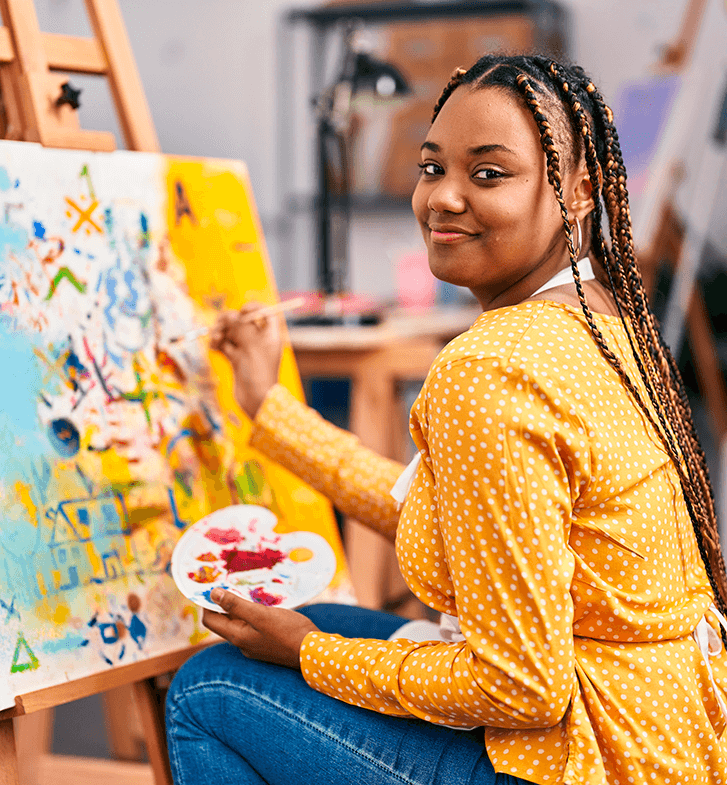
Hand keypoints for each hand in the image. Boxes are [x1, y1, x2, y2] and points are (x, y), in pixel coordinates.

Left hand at [202, 588, 318, 668]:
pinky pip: (251, 625)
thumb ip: (236, 605)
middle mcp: (242, 643)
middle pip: (224, 621)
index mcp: (238, 636)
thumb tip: (213, 594)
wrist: (312, 651)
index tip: (213, 585)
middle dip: (223, 603)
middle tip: (229, 582)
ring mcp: (254, 644)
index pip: (211, 620)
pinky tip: (261, 603)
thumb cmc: (288, 631)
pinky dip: (251, 612)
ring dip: (238, 607)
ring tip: (246, 589)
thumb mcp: (260, 615)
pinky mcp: (266, 642)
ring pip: (239, 622)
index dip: (208, 603)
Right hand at [209, 303, 282, 418]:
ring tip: (215, 338)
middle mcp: (259, 340)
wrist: (256, 400)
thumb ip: (240, 326)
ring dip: (221, 332)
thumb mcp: (251, 345)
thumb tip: (230, 314)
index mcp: (270, 335)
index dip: (253, 308)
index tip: (242, 310)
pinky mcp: (237, 360)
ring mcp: (247, 350)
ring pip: (232, 333)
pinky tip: (214, 347)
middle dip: (230, 321)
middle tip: (220, 324)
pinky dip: (219, 344)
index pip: (265, 313)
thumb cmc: (258, 371)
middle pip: (243, 322)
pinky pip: (226, 346)